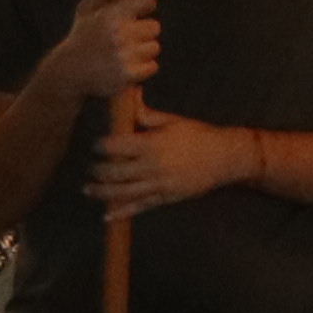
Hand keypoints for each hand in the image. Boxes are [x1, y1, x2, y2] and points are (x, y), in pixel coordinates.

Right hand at [31, 0, 160, 110]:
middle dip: (143, 31)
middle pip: (154, 26)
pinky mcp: (128, 75)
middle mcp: (120, 34)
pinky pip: (152, 66)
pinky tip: (126, 66)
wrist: (68, 73)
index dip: (145, 3)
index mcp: (112, 15)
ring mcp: (125, 56)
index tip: (139, 10)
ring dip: (143, 51)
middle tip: (127, 37)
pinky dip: (143, 68)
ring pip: (154, 47)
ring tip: (124, 53)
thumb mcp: (86, 11)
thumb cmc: (80, 39)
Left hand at [84, 113, 252, 213]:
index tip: (97, 145)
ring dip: (101, 192)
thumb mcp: (173, 121)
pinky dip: (121, 213)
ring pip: (122, 192)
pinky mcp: (164, 198)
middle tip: (91, 167)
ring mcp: (157, 185)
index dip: (102, 146)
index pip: (116, 146)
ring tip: (87, 189)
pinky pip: (139, 207)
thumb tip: (130, 96)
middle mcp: (151, 167)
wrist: (225, 158)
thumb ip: (147, 114)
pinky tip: (107, 216)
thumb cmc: (199, 135)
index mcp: (151, 144)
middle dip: (98, 170)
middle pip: (114, 172)